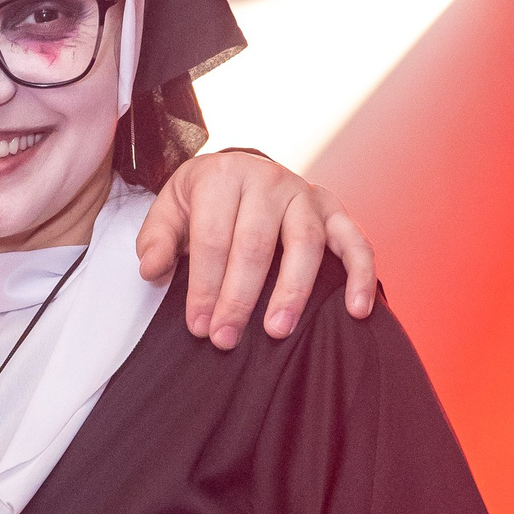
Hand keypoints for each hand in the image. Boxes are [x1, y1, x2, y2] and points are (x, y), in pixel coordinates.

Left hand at [135, 149, 377, 349]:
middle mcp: (269, 179)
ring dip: (292, 291)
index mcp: (223, 176)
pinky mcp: (334, 210)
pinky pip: (355, 241)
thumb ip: (157, 239)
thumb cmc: (202, 202)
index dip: (205, 286)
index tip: (198, 326)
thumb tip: (152, 270)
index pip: (214, 238)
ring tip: (277, 331)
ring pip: (305, 244)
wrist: (238, 174)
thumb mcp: (169, 210)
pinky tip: (357, 310)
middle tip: (226, 339)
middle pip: (256, 245)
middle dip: (239, 297)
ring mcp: (306, 193)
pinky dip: (361, 274)